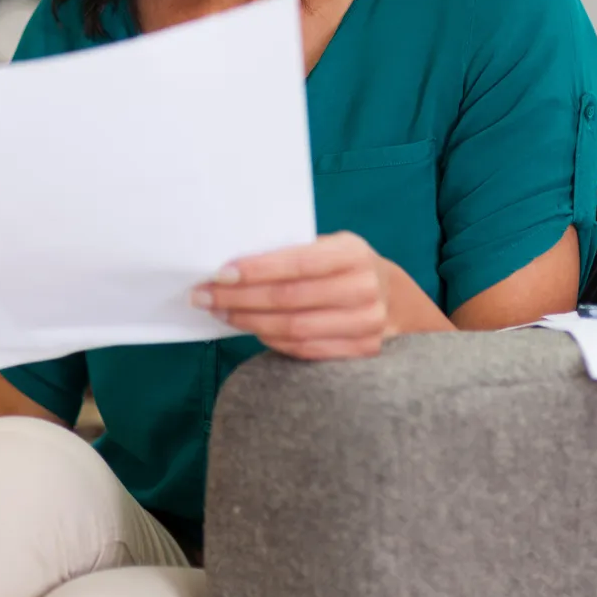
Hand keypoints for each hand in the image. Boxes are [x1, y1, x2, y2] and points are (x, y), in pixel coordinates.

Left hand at [192, 231, 392, 359]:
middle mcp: (364, 289)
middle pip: (290, 299)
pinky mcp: (362, 351)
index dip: (256, 270)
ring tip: (220, 313)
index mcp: (353, 253)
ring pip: (294, 328)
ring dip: (249, 321)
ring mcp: (367, 324)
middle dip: (239, 298)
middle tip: (205, 296)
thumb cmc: (342, 265)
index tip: (220, 273)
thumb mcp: (327, 245)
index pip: (298, 263)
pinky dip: (271, 340)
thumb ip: (291, 251)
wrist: (391, 296)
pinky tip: (250, 329)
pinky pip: (305, 349)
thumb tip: (232, 264)